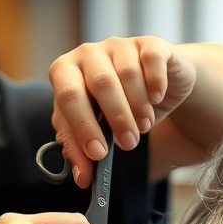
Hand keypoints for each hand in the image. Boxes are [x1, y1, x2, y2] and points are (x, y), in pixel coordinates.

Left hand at [49, 36, 197, 186]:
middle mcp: (89, 53)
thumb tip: (83, 179)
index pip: (68, 96)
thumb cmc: (116, 110)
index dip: (83, 127)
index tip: (98, 155)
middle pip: (101, 83)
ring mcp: (120, 46)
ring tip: (144, 127)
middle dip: (116, 119)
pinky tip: (156, 100)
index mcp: (65, 72)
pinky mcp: (150, 45)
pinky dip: (156, 85)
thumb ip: (83, 152)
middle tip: (128, 144)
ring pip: (129, 74)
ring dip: (139, 108)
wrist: (155, 89)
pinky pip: (153, 62)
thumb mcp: (96, 131)